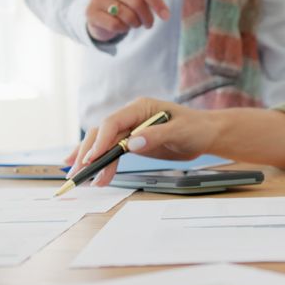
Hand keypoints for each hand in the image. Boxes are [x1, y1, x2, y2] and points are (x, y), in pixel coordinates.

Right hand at [66, 98, 220, 185]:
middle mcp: (131, 116)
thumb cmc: (195, 128)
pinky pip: (112, 152)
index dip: (101, 140)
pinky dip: (102, 162)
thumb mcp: (180, 131)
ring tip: (81, 177)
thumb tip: (132, 143)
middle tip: (79, 171)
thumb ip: (156, 135)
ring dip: (91, 159)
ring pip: (103, 143)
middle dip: (88, 152)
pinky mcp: (132, 143)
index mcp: (140, 107)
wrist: (205, 134)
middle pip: (102, 133)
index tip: (92, 158)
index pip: (113, 122)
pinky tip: (93, 173)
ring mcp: (130, 129)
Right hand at [85, 0, 170, 41]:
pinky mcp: (90, 11)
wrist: (100, 13)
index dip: (157, 1)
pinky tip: (121, 26)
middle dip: (147, 17)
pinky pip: (115, 24)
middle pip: (137, 2)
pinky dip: (122, 29)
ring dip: (135, 23)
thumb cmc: (124, 1)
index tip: (166, 15)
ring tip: (133, 23)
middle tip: (149, 24)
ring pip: (127, 15)